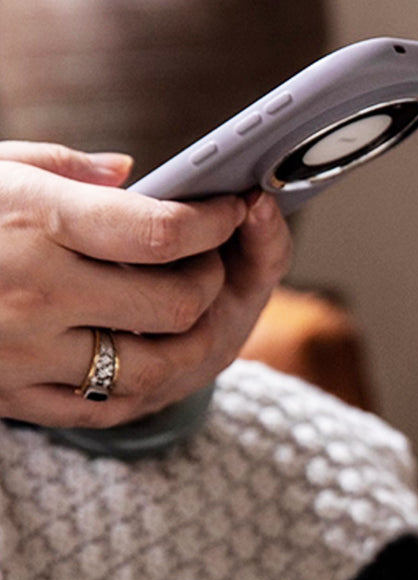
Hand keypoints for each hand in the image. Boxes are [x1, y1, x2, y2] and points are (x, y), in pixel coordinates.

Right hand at [0, 140, 291, 426]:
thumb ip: (68, 171)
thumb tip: (138, 175)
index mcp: (32, 223)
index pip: (162, 232)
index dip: (215, 221)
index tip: (233, 208)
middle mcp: (35, 292)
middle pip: (176, 304)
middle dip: (212, 281)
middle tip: (209, 262)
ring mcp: (25, 354)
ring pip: (156, 367)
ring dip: (189, 341)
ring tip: (187, 312)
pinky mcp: (13, 397)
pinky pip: (108, 407)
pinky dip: (143, 385)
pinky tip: (146, 353)